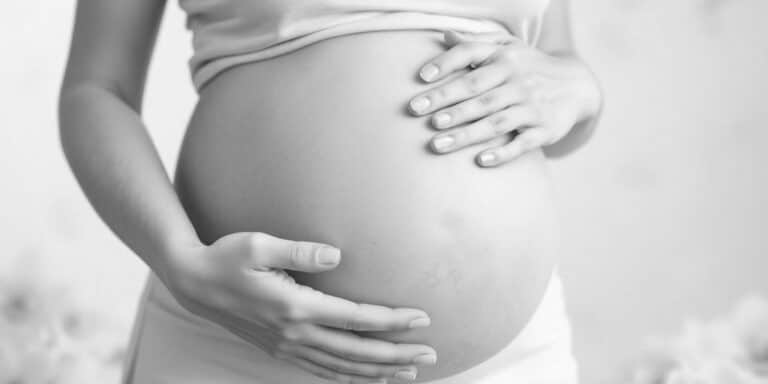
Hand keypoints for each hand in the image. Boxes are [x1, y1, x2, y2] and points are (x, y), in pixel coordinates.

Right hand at [162, 232, 435, 383]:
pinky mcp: (280, 349)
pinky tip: (367, 378)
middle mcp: (295, 333)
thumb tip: (336, 255)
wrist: (194, 283)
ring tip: (409, 372)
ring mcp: (287, 346)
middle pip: (357, 352)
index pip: (356, 318)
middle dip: (397, 355)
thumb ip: (299, 252)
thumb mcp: (259, 245)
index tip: (422, 318)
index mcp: (295, 307)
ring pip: (342, 368)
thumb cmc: (227, 258)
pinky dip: (349, 378)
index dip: (392, 321)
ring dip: (379, 372)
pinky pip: (322, 371)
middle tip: (430, 355)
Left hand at [408, 30, 601, 166]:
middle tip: (418, 114)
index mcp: (505, 57)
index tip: (420, 78)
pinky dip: (503, 153)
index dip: (446, 64)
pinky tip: (480, 161)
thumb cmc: (529, 67)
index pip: (471, 56)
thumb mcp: (508, 47)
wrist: (577, 85)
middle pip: (479, 92)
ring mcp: (532, 106)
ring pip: (496, 121)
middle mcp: (518, 80)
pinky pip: (523, 143)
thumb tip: (444, 36)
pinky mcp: (545, 130)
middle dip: (448, 104)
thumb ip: (476, 43)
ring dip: (466, 133)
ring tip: (436, 143)